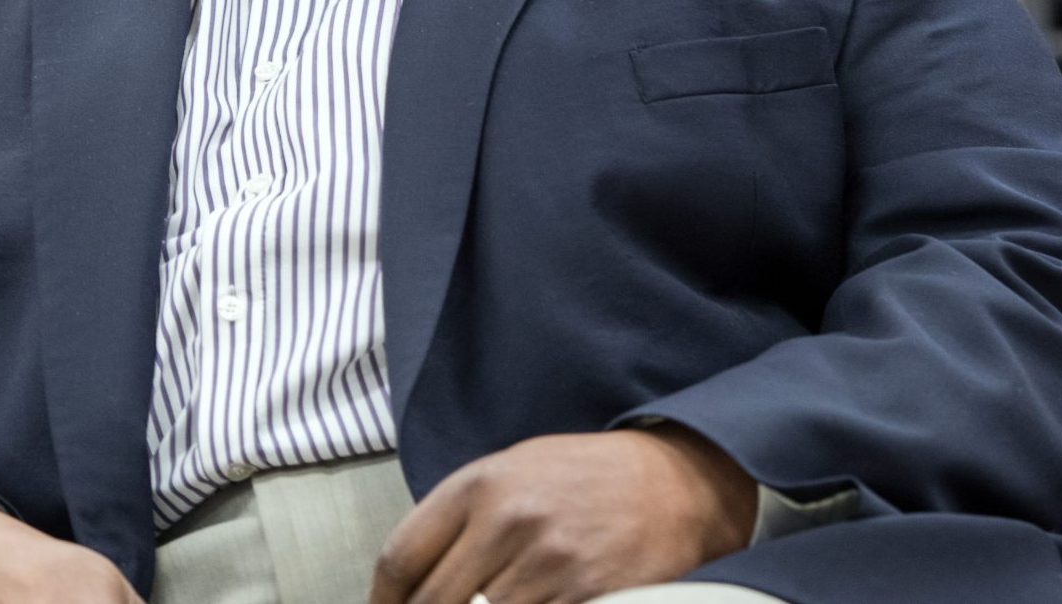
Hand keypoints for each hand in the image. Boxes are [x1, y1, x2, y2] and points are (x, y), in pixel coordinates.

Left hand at [369, 427, 756, 603]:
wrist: (678, 483)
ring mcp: (548, 562)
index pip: (401, 557)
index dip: (383, 602)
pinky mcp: (585, 594)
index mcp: (483, 483)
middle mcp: (509, 519)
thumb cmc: (590, 479)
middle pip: (432, 603)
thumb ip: (460, 517)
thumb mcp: (518, 470)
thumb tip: (409, 581)